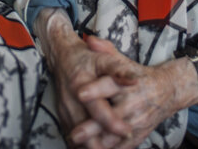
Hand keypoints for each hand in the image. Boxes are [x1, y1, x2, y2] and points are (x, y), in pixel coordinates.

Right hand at [35, 10, 132, 147]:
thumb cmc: (86, 58)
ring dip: (95, 146)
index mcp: (81, 85)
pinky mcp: (62, 117)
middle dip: (103, 144)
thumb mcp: (104, 58)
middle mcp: (70, 101)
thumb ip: (120, 70)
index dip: (114, 124)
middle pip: (86, 132)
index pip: (98, 111)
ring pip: (78, 139)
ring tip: (112, 148)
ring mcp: (64, 111)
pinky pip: (74, 137)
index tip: (128, 131)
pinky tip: (100, 146)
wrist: (62, 57)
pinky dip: (87, 144)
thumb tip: (135, 80)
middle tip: (122, 143)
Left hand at [70, 37, 197, 148]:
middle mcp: (133, 104)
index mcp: (128, 83)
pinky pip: (124, 146)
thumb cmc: (139, 75)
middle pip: (111, 116)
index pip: (110, 85)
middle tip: (75, 133)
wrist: (167, 91)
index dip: (95, 90)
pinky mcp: (138, 135)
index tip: (80, 93)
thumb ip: (105, 50)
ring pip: (115, 136)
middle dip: (92, 126)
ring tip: (80, 146)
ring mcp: (136, 122)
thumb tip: (89, 39)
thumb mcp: (123, 60)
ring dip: (98, 144)